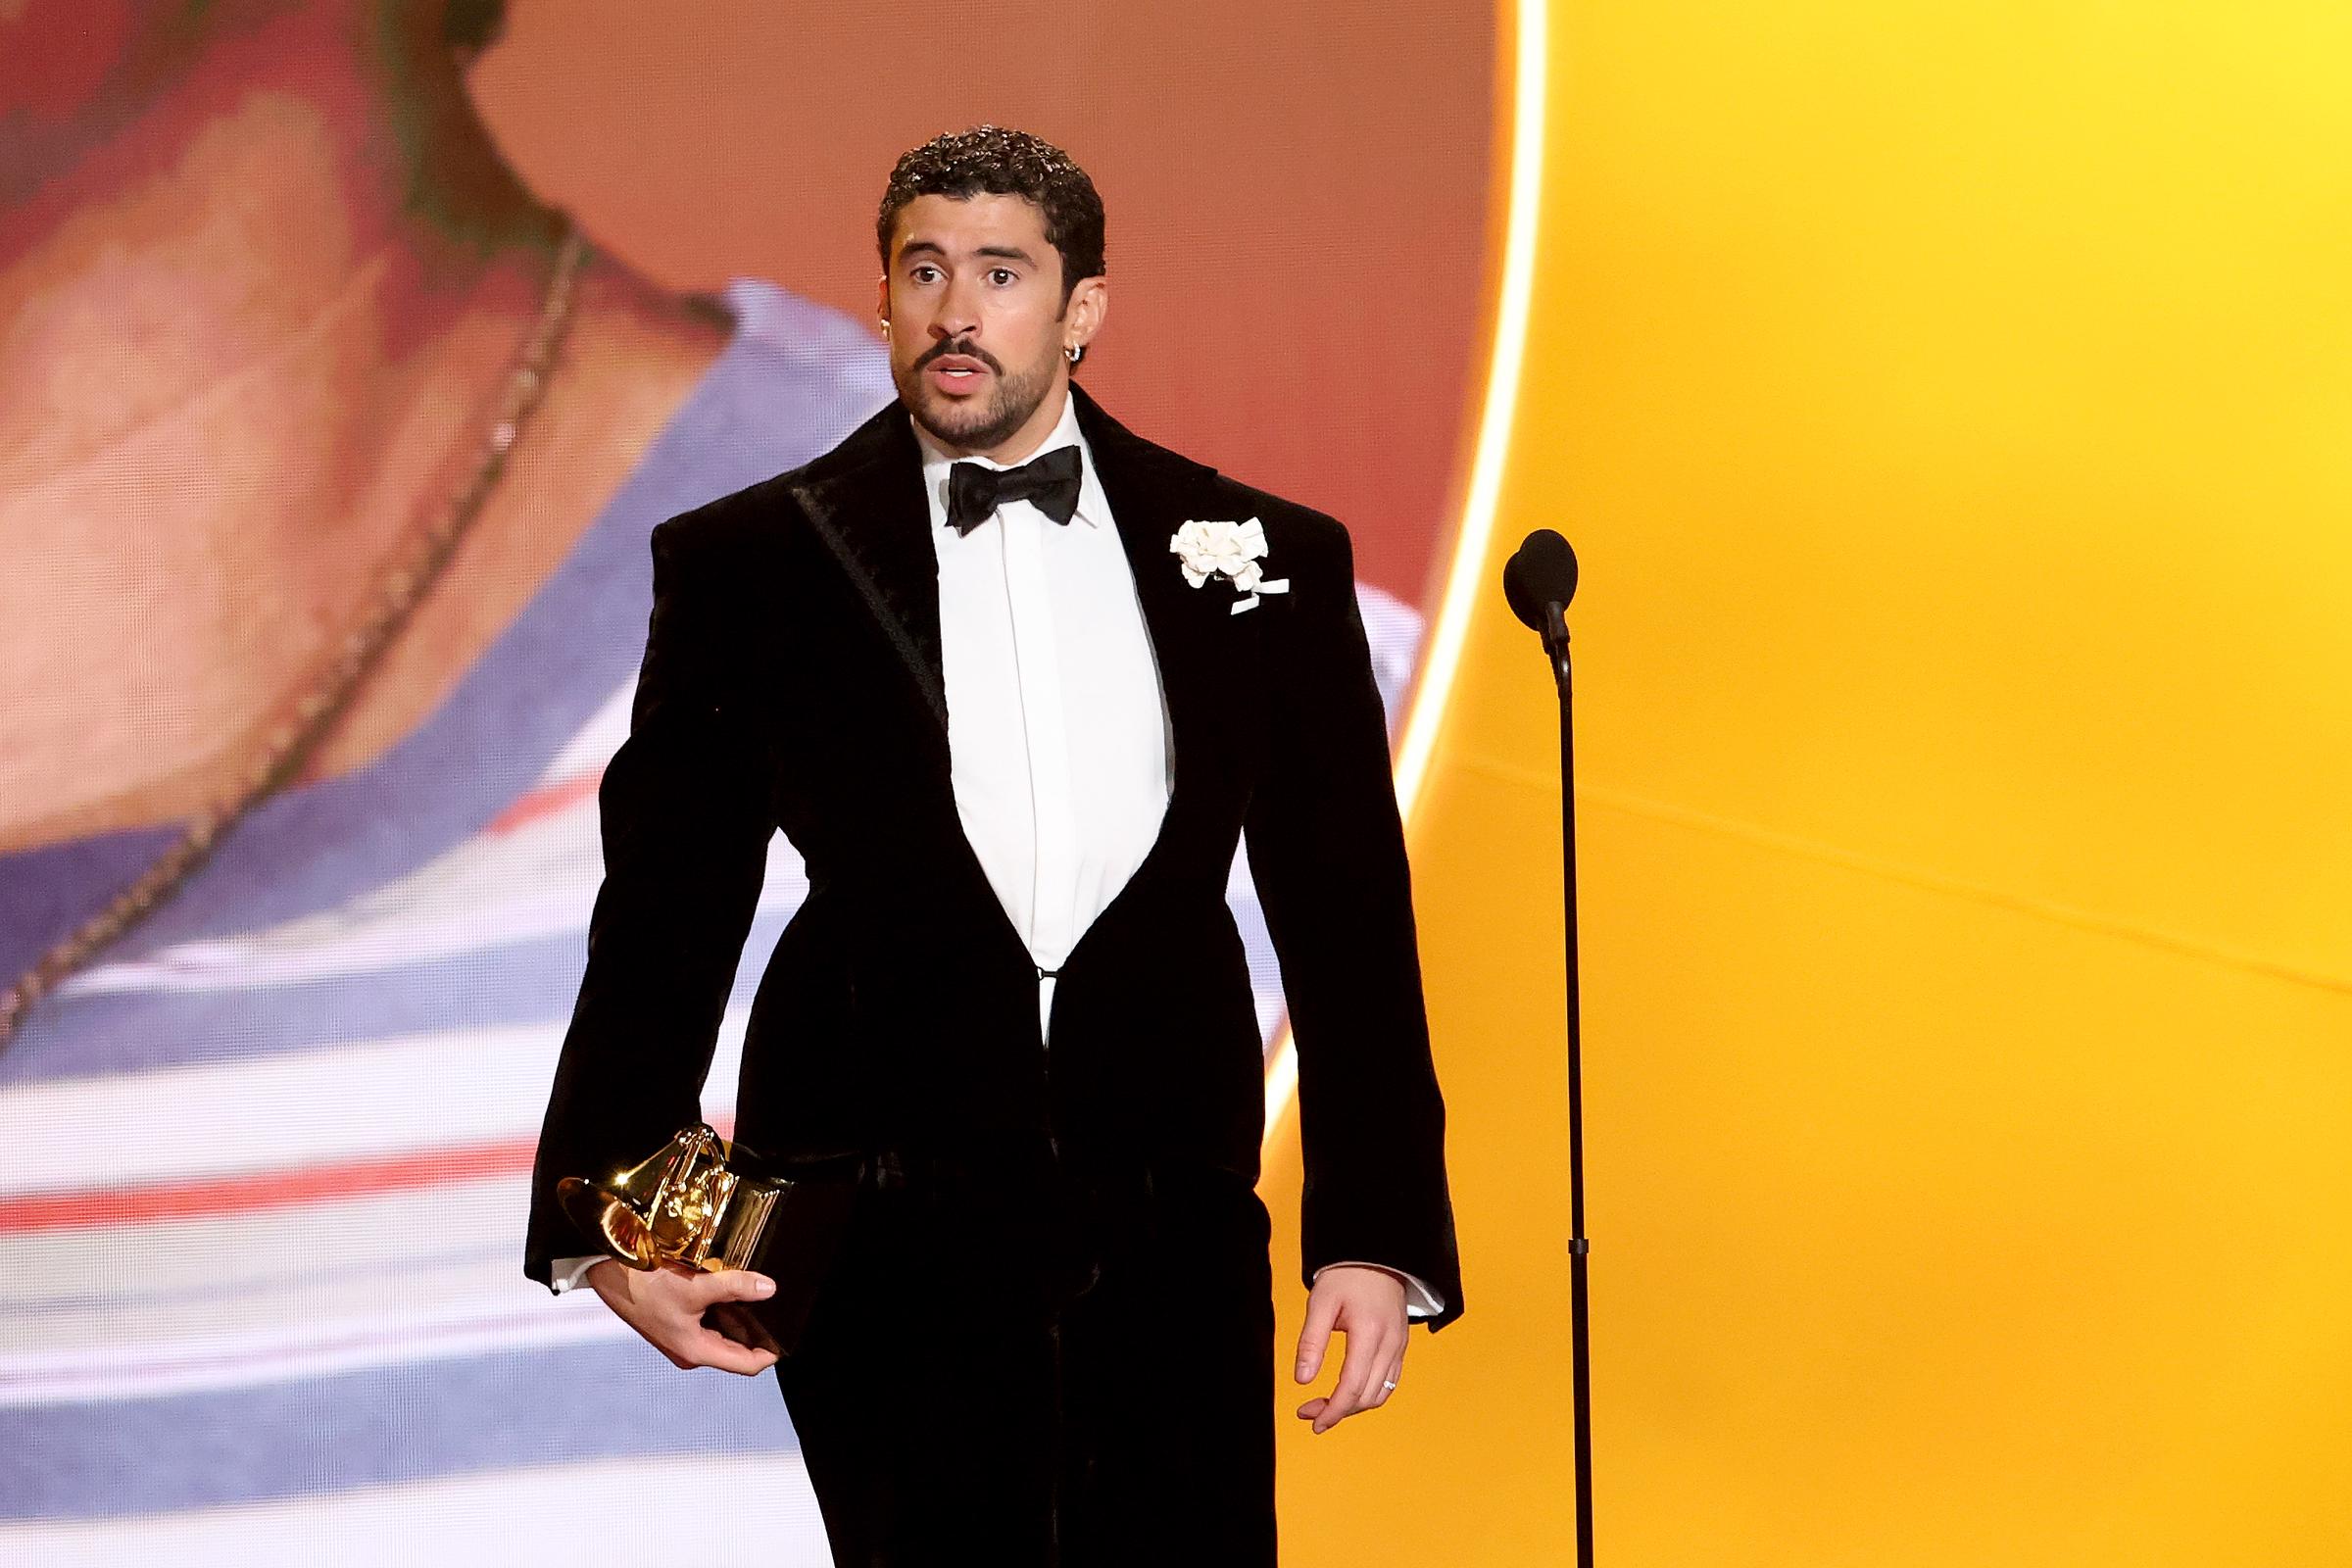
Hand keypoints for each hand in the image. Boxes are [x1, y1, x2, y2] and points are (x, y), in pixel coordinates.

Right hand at [585, 1256, 780, 1375]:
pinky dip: (724, 1306)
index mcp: (696, 1351)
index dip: (771, 1352)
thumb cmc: (646, 1285)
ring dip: (740, 1314)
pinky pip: (711, 1320)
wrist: (609, 1272)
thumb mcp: (697, 1286)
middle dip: (758, 1326)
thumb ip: (736, 1287)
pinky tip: (732, 1286)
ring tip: (756, 1290)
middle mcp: (691, 1350)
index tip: (788, 1333)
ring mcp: (683, 1337)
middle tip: (775, 1302)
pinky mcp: (677, 1323)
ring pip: (725, 1331)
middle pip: (738, 1347)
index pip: (747, 1364)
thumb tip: (769, 1289)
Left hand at [1293, 1263, 1408, 1433]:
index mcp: (1370, 1333)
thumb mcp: (1320, 1303)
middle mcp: (1390, 1344)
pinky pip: (1389, 1382)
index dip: (1332, 1410)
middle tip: (1309, 1412)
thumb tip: (1302, 1380)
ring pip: (1381, 1394)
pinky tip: (1348, 1391)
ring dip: (1353, 1406)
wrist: (1376, 1254)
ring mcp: (1399, 1346)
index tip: (1312, 1421)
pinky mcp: (1401, 1346)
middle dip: (1338, 1411)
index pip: (1353, 1387)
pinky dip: (1368, 1394)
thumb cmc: (1346, 1276)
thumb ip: (1311, 1342)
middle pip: (1368, 1396)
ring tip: (1325, 1405)